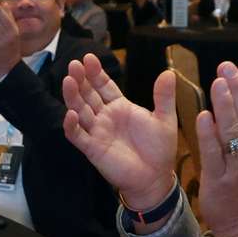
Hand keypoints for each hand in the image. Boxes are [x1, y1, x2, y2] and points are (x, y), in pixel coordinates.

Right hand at [62, 54, 176, 209]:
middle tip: (74, 65)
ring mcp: (97, 132)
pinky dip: (72, 126)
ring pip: (80, 111)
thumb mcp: (165, 119)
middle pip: (88, 95)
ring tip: (68, 81)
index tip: (88, 58)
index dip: (96, 73)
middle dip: (81, 80)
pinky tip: (70, 114)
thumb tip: (169, 72)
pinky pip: (78, 136)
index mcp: (120, 107)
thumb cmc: (159, 149)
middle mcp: (105, 117)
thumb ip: (164, 97)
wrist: (156, 178)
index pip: (104, 86)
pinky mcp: (93, 149)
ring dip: (73, 97)